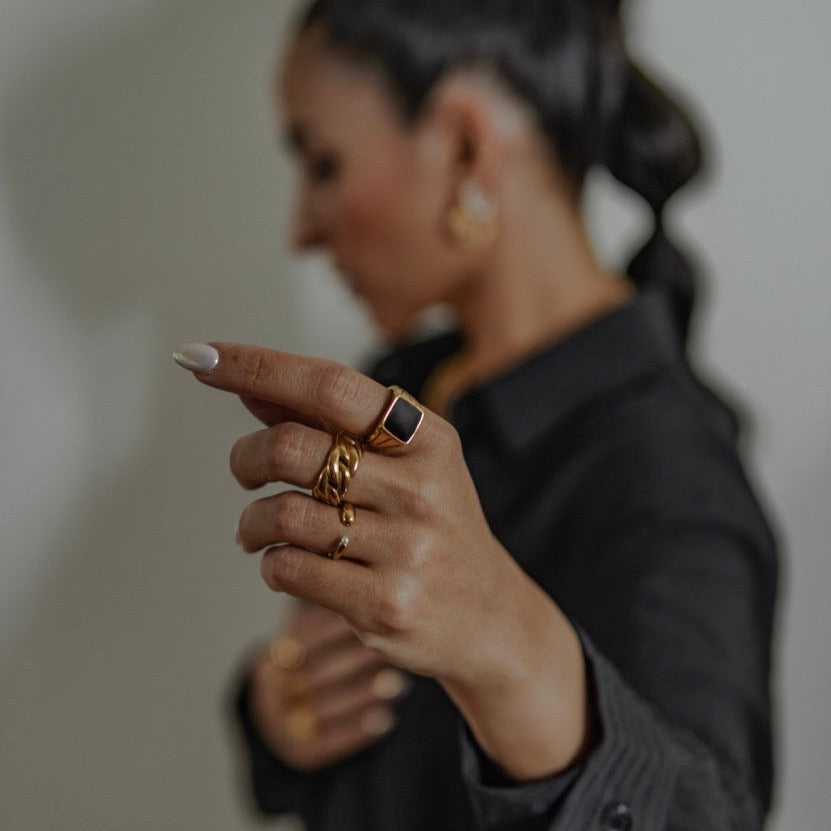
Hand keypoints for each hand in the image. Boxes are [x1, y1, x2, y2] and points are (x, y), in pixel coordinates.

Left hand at [185, 342, 516, 683]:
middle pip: (291, 447)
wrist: (486, 615)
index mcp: (427, 439)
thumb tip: (252, 388)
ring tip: (256, 531)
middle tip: (245, 472)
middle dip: (245, 457)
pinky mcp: (383, 603)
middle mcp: (420, 488)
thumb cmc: (434, 526)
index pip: (330, 385)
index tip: (201, 357)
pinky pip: (287, 569)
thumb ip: (334, 425)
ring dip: (250, 523)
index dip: (259, 366)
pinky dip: (269, 563)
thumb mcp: (407, 464)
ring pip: (280, 513)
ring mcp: (405, 548)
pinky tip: (284, 563)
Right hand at [250, 603, 407, 770]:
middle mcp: (269, 685)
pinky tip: (385, 718)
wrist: (297, 709)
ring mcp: (279, 719)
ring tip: (396, 682)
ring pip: (322, 706)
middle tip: (393, 648)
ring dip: (362, 693)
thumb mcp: (318, 631)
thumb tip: (363, 576)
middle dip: (355, 658)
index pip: (302, 635)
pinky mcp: (298, 750)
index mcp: (273, 650)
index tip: (376, 611)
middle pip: (313, 670)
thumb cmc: (323, 657)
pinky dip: (357, 730)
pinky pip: (326, 742)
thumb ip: (335, 605)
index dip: (338, 625)